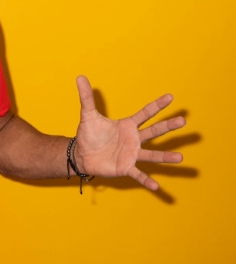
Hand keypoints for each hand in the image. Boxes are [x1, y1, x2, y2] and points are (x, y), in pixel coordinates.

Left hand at [73, 75, 185, 190]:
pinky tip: (156, 186)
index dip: (157, 105)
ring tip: (180, 157)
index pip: (145, 113)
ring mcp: (131, 154)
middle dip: (168, 126)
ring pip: (151, 155)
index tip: (170, 97)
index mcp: (127, 126)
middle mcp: (133, 140)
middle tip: (183, 121)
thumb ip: (86, 97)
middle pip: (154, 131)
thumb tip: (80, 77)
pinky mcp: (125, 167)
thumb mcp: (87, 115)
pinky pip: (138, 174)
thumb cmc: (88, 134)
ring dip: (165, 157)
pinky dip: (146, 180)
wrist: (81, 154)